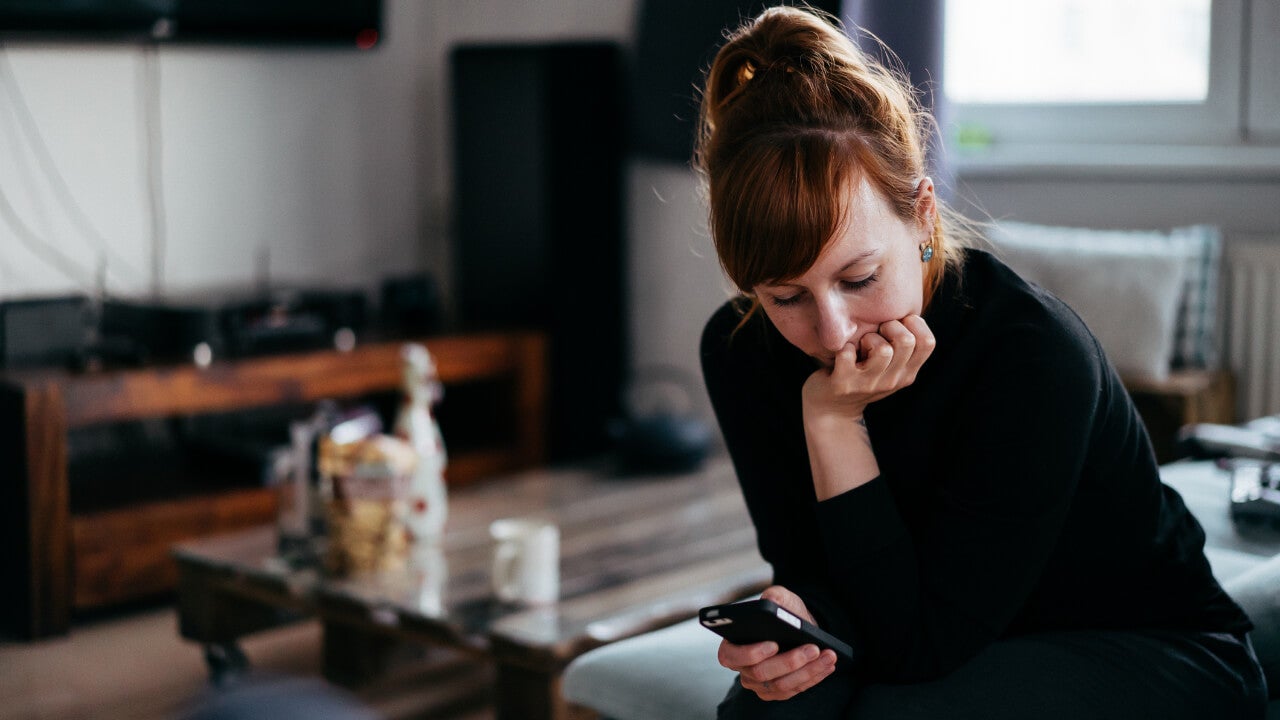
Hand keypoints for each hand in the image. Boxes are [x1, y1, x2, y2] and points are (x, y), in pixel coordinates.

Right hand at [716, 586, 838, 700]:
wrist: (798, 627)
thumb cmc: (783, 612)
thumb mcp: (780, 598)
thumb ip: (774, 596)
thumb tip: (771, 602)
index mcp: (732, 645)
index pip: (731, 655)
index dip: (750, 653)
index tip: (773, 644)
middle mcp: (742, 669)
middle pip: (761, 673)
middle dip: (789, 662)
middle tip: (812, 648)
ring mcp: (759, 684)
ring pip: (781, 685)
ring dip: (808, 671)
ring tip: (827, 655)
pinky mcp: (777, 692)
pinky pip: (795, 690)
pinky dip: (814, 677)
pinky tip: (827, 664)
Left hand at [802, 315, 934, 421]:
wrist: (832, 409)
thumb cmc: (862, 376)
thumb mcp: (890, 367)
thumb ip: (901, 347)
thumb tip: (907, 311)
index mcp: (908, 374)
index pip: (929, 342)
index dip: (915, 324)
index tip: (898, 324)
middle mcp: (893, 381)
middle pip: (906, 341)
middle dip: (890, 326)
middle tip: (877, 332)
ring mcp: (868, 384)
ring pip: (882, 349)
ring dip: (869, 338)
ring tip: (861, 345)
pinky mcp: (844, 384)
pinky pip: (847, 354)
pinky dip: (843, 347)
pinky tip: (843, 353)